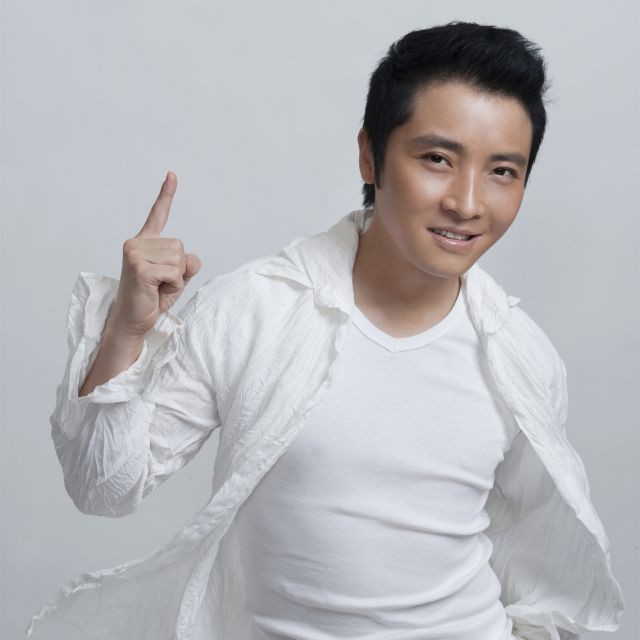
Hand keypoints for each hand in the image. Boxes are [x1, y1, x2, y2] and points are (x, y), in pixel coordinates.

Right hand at [106, 171, 201, 338]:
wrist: (133, 321)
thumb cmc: (152, 298)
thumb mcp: (176, 278)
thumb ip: (186, 263)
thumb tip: (191, 257)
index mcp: (143, 242)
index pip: (158, 215)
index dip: (166, 195)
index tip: (172, 175)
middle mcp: (136, 243)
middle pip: (181, 246)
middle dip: (179, 269)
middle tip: (160, 283)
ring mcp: (135, 253)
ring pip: (180, 259)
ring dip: (176, 278)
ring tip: (157, 287)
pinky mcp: (140, 267)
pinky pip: (176, 272)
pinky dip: (174, 285)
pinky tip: (156, 291)